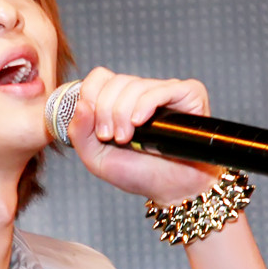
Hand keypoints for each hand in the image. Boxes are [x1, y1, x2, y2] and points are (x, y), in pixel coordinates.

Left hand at [65, 67, 227, 203]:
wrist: (173, 190)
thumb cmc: (139, 174)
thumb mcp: (96, 158)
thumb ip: (79, 133)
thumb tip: (81, 104)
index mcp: (119, 101)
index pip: (99, 78)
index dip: (91, 97)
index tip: (97, 128)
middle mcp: (142, 93)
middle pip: (115, 81)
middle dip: (106, 111)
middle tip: (112, 138)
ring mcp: (165, 91)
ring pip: (135, 85)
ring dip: (124, 114)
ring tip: (127, 139)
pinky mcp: (189, 95)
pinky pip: (162, 89)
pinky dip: (146, 105)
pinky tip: (140, 123)